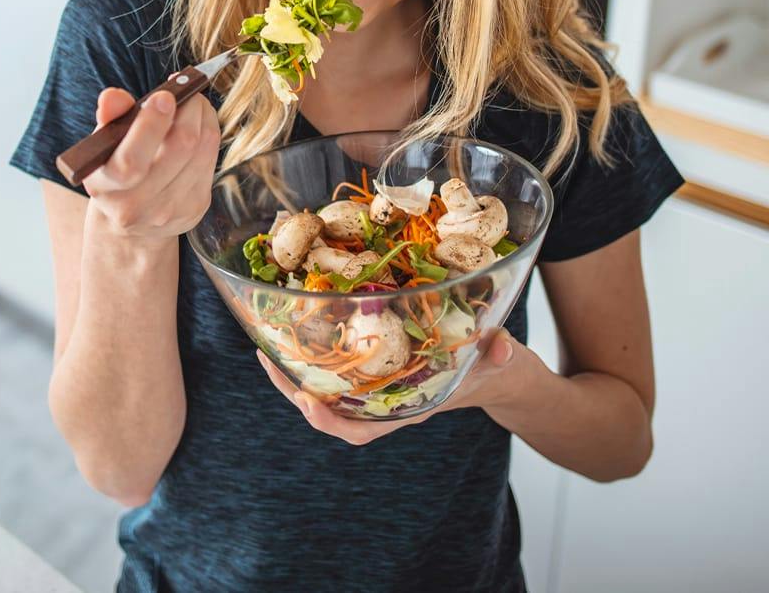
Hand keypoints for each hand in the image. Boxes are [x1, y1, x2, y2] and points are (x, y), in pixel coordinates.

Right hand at [82, 71, 220, 242]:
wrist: (131, 225)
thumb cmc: (116, 169)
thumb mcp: (103, 145)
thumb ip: (109, 118)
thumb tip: (113, 97)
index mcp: (105, 187)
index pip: (131, 161)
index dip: (151, 125)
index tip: (163, 95)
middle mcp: (136, 205)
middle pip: (180, 148)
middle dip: (188, 109)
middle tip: (185, 89)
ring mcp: (169, 210)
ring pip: (202, 149)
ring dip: (203, 116)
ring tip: (193, 101)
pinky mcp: (196, 208)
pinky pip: (211, 159)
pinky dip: (209, 132)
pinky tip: (200, 122)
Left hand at [256, 328, 518, 444]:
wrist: (497, 366)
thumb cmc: (495, 364)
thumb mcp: (501, 357)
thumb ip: (501, 353)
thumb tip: (501, 350)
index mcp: (412, 406)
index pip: (363, 429)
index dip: (331, 422)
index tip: (306, 402)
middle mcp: (390, 402)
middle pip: (332, 412)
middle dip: (296, 393)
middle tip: (267, 361)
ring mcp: (382, 389)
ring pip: (329, 394)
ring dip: (296, 377)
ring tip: (268, 350)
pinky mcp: (379, 370)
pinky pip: (338, 375)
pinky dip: (316, 362)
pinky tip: (298, 340)